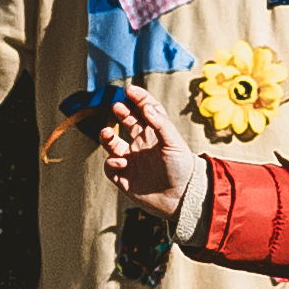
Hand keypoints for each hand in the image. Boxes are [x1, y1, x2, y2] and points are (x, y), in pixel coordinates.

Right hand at [94, 84, 205, 237]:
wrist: (182, 199)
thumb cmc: (182, 168)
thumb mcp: (173, 142)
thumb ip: (159, 123)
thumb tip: (145, 105)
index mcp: (155, 134)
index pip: (144, 111)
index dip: (137, 99)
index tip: (129, 90)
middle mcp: (142, 145)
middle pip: (126, 123)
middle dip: (120, 113)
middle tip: (116, 107)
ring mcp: (132, 161)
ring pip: (112, 144)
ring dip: (106, 137)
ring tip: (107, 133)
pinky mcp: (124, 178)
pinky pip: (110, 167)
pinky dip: (111, 162)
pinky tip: (121, 162)